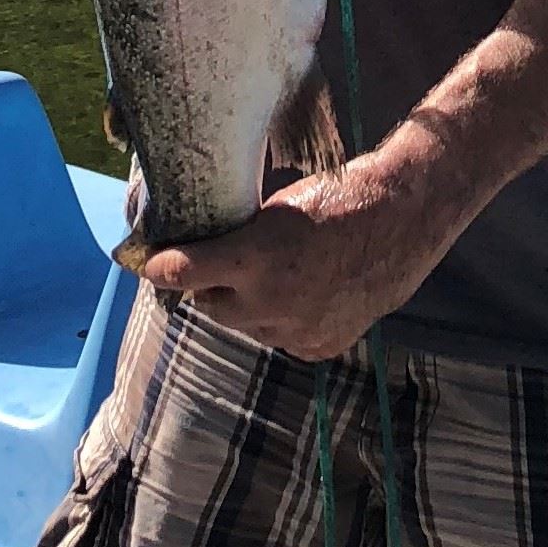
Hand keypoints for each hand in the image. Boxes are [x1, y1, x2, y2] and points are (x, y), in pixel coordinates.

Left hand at [141, 152, 445, 361]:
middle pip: (211, 306)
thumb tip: (202, 244)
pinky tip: (301, 294)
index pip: (184, 272)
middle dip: (211, 287)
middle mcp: (268, 301)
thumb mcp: (277, 207)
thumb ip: (238, 234)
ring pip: (246, 327)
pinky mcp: (316, 347)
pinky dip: (280, 320)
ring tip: (271, 276)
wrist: (398, 225)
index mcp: (254, 257)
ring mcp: (294, 331)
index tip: (148, 263)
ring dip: (247, 306)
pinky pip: (280, 338)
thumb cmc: (335, 199)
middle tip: (220, 266)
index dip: (162, 268)